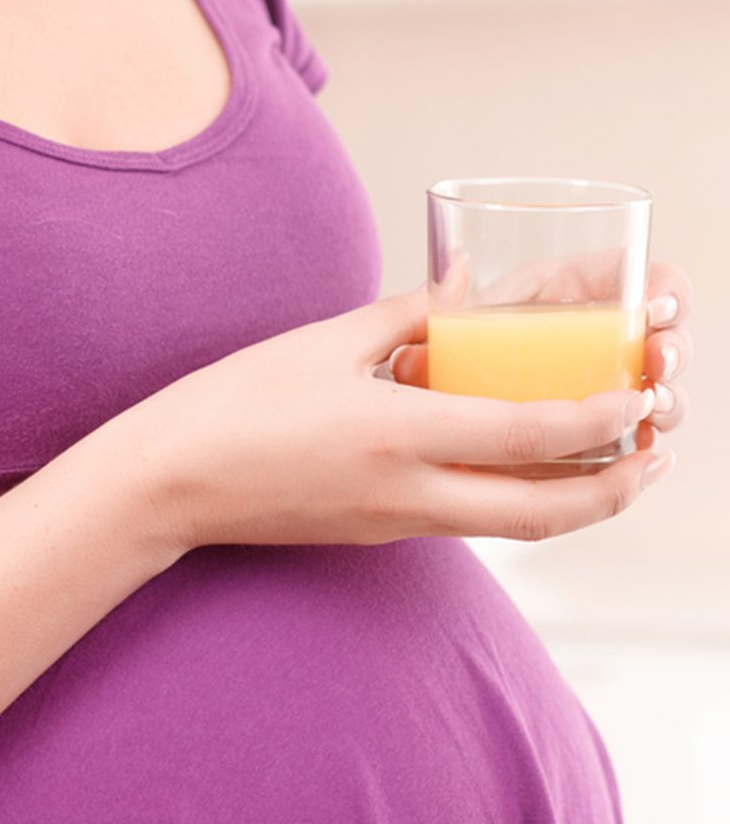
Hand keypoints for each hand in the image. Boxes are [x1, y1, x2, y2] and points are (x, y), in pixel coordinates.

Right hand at [117, 286, 673, 551]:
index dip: (603, 417)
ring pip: (514, 524)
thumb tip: (467, 291)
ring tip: (615, 463)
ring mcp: (393, 523)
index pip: (532, 435)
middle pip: (545, 511)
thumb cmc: (230, 406)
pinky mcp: (376, 532)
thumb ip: (406, 316)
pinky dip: (516, 495)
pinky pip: (468, 518)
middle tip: (657, 450)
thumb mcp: (321, 344)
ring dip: (578, 500)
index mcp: (396, 434)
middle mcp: (407, 493)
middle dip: (618, 486)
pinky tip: (521, 460)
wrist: (166, 485)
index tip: (641, 391)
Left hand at [389, 258, 692, 449]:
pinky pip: (628, 438)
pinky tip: (639, 452)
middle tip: (659, 363)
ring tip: (653, 407)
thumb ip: (429, 317)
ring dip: (666, 398)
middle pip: (658, 336)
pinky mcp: (590, 434)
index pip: (637, 275)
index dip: (664, 287)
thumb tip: (435, 307)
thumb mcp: (432, 331)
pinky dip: (638, 444)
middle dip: (673, 348)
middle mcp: (592, 336)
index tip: (656, 306)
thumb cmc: (434, 350)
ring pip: (653, 390)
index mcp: (566, 291)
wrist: (410, 399)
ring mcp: (598, 386)